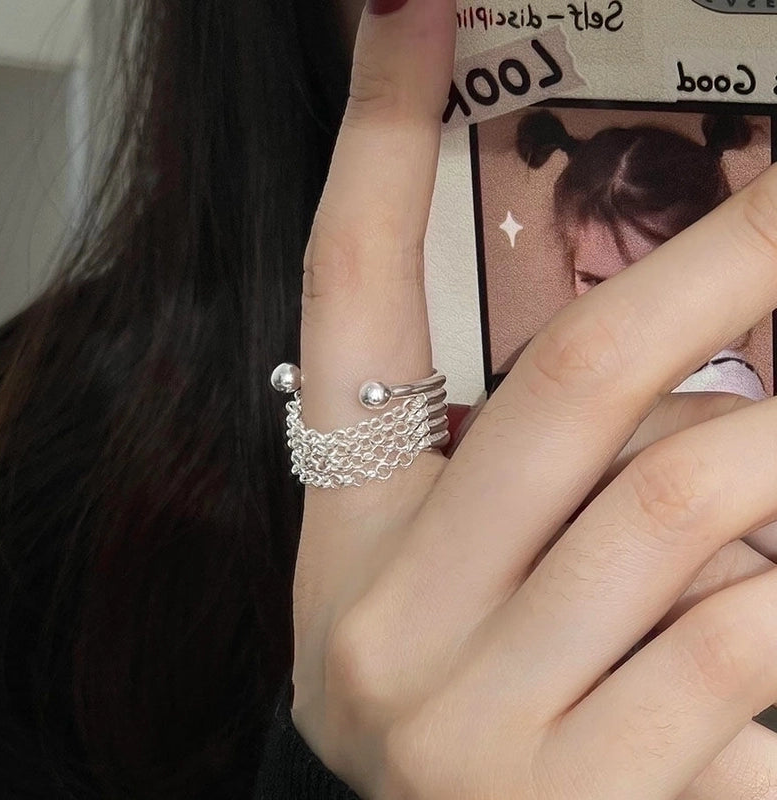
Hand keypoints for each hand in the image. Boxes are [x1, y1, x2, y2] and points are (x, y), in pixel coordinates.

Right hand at [291, 1, 776, 796]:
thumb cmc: (460, 703)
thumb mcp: (448, 583)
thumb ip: (528, 472)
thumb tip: (673, 354)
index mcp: (348, 550)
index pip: (350, 311)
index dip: (373, 149)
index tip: (412, 8)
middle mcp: (394, 632)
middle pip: (576, 387)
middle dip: (718, 269)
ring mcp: (490, 732)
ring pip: (689, 515)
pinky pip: (750, 653)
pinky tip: (769, 599)